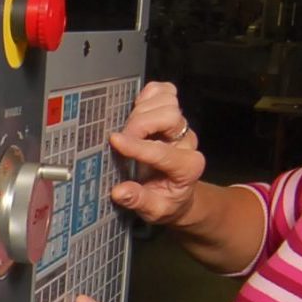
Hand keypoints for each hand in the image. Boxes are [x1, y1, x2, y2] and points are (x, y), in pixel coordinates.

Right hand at [108, 81, 203, 226]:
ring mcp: (181, 124)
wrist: (178, 193)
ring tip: (130, 128)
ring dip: (143, 111)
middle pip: (168, 116)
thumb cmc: (165, 201)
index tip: (114, 141)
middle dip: (140, 125)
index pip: (161, 151)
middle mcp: (188, 141)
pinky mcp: (173, 112)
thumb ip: (139, 201)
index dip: (136, 146)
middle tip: (121, 139)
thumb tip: (119, 191)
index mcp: (188, 167)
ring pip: (167, 100)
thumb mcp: (154, 211)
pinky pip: (164, 90)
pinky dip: (149, 95)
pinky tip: (138, 111)